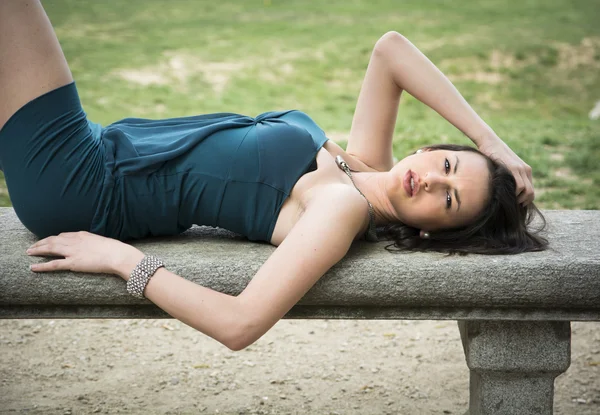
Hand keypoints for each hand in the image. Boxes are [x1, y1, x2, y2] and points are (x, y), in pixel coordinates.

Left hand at [26, 231, 141, 275]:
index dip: (53, 238)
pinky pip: (54, 264)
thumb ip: (94, 243)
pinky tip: (33, 267)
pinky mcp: (73, 263)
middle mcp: (74, 241)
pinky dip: (42, 265)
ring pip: (50, 249)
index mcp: (82, 235)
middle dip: (41, 242)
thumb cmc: (115, 249)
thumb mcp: (102, 241)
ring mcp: (72, 251)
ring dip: (37, 250)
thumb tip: (93, 246)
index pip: (63, 235)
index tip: (48, 240)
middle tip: (32, 246)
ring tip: (29, 252)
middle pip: (53, 240)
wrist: (118, 254)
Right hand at [477, 137, 533, 205]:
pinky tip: (509, 195)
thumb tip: (502, 189)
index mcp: (525, 170)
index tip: (516, 204)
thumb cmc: (492, 155)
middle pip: (531, 192)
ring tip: (511, 202)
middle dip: (524, 202)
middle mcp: (526, 169)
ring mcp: (521, 168)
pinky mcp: (514, 168)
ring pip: (528, 191)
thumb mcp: (503, 167)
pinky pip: (520, 186)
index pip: (531, 190)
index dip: (526, 200)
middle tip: (514, 206)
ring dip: (520, 200)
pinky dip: (516, 193)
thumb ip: (507, 176)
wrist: (489, 142)